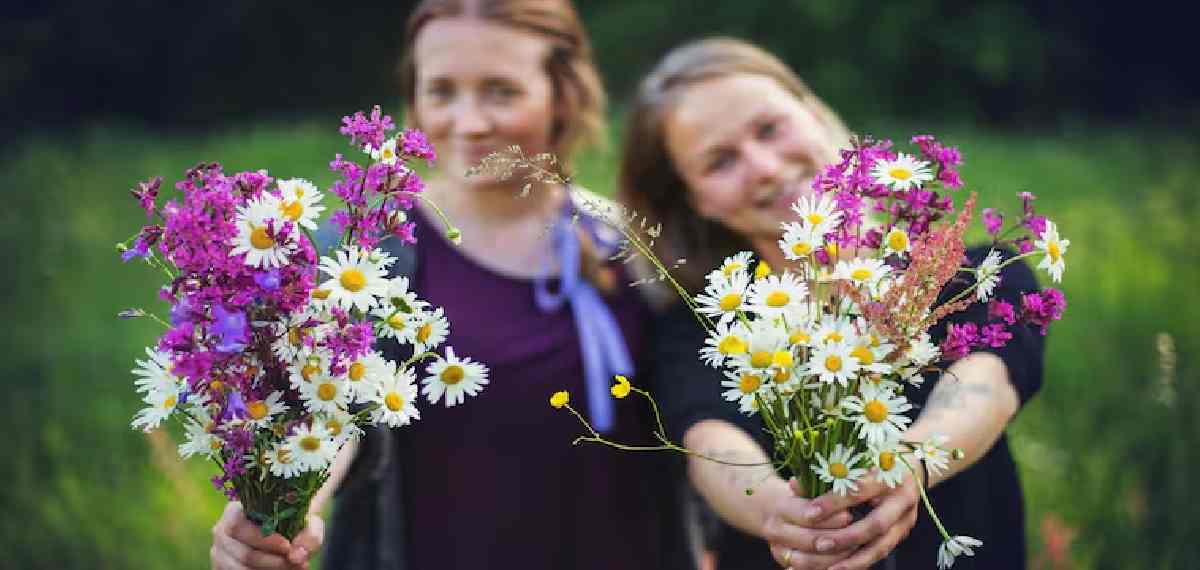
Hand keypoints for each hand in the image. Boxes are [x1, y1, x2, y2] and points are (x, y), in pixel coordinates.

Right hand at [211, 502, 324, 569]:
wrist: (287, 532)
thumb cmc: (294, 522)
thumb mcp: (307, 522)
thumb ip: (309, 535)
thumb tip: (297, 556)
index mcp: (234, 511)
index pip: (239, 526)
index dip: (263, 539)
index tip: (287, 546)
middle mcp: (222, 532)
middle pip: (243, 553)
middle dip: (273, 562)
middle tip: (297, 563)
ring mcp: (219, 554)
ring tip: (292, 568)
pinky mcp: (222, 569)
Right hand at [762, 478, 856, 569]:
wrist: (775, 513)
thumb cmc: (799, 498)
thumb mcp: (807, 488)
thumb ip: (821, 488)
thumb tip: (836, 478)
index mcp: (780, 508)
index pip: (806, 515)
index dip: (829, 518)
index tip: (848, 516)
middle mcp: (775, 531)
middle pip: (810, 540)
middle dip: (837, 538)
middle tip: (857, 533)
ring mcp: (780, 550)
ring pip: (809, 561)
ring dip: (835, 556)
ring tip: (854, 547)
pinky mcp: (787, 564)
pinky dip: (829, 566)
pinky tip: (845, 559)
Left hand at [783, 470, 921, 569]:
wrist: (909, 463)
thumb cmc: (873, 458)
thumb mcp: (853, 460)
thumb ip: (826, 474)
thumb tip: (794, 486)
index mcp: (889, 474)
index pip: (860, 490)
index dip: (834, 502)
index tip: (810, 513)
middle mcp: (902, 498)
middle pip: (875, 524)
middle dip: (845, 538)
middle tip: (818, 545)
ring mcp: (906, 519)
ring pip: (881, 545)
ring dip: (854, 560)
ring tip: (829, 569)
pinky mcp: (903, 532)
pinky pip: (881, 552)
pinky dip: (861, 562)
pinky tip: (839, 568)